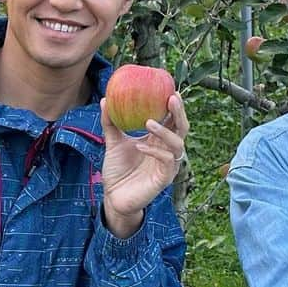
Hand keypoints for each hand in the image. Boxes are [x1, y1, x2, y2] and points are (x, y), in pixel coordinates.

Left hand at [100, 92, 188, 237]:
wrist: (113, 197)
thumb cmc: (118, 170)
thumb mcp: (113, 143)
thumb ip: (111, 123)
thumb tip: (106, 99)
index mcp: (158, 140)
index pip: (172, 120)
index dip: (174, 106)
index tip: (170, 90)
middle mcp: (166, 151)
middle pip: (181, 129)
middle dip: (179, 113)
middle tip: (171, 98)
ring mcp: (167, 165)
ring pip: (177, 145)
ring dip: (165, 131)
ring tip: (149, 122)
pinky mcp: (164, 179)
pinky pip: (166, 161)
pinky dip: (155, 151)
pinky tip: (140, 145)